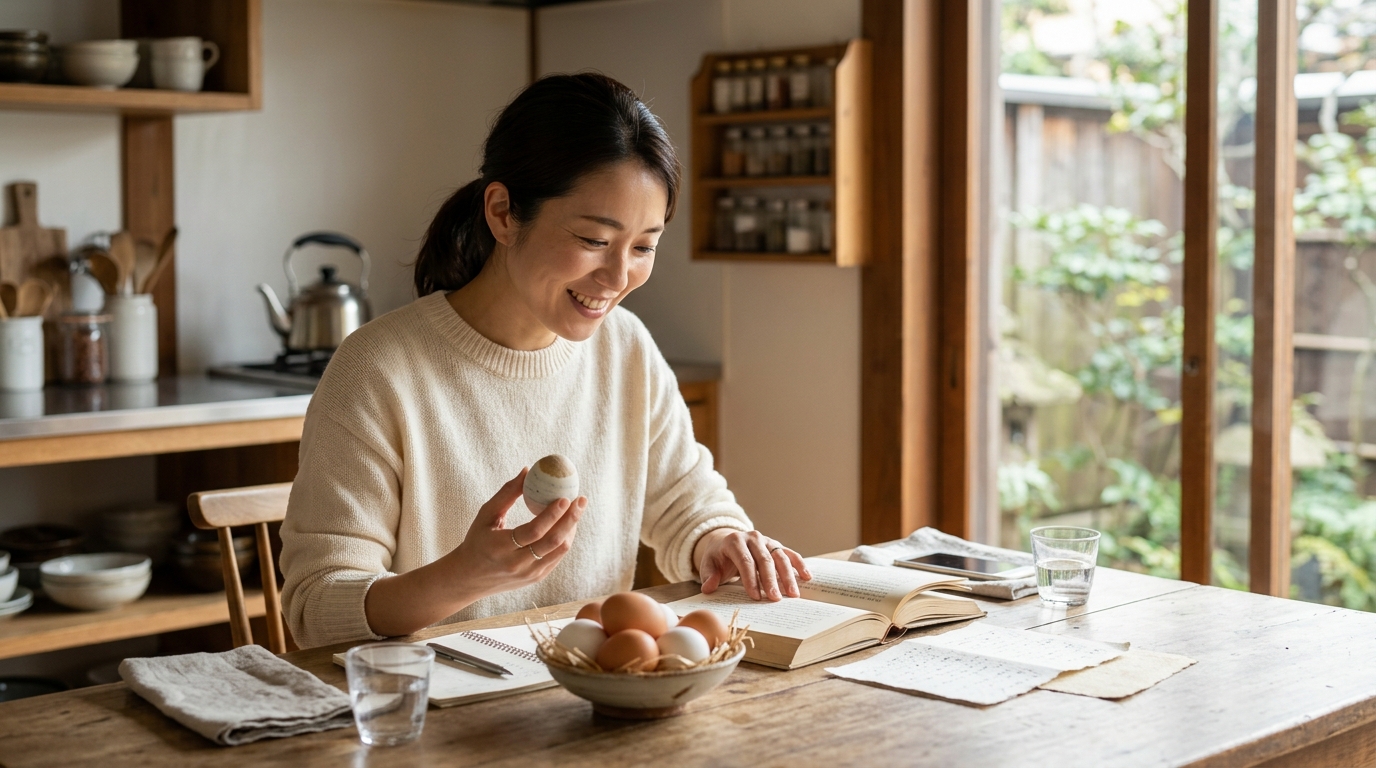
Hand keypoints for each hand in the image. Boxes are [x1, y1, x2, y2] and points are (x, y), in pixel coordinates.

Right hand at [365, 467, 584, 636]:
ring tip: (576, 509)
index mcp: (500, 548)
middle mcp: (517, 564)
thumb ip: (506, 493)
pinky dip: (565, 538)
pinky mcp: (536, 578)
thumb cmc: (477, 540)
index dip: (552, 515)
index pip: (533, 532)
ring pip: (559, 550)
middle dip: (571, 519)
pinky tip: (568, 523)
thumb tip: (527, 470)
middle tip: (581, 500)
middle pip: (552, 542)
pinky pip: (557, 557)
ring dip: (571, 528)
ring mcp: (529, 574)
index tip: (565, 497)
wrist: (470, 577)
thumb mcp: (485, 515)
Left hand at [694, 529, 811, 600]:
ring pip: (780, 557)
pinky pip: (789, 554)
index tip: (755, 596)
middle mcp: (752, 538)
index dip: (750, 579)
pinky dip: (799, 564)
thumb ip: (708, 576)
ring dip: (788, 576)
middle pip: (764, 560)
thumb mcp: (708, 564)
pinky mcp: (776, 545)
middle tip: (775, 599)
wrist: (726, 541)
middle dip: (770, 581)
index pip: (745, 561)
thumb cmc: (718, 557)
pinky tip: (807, 577)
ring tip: (793, 594)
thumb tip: (708, 588)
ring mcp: (766, 540)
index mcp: (734, 541)